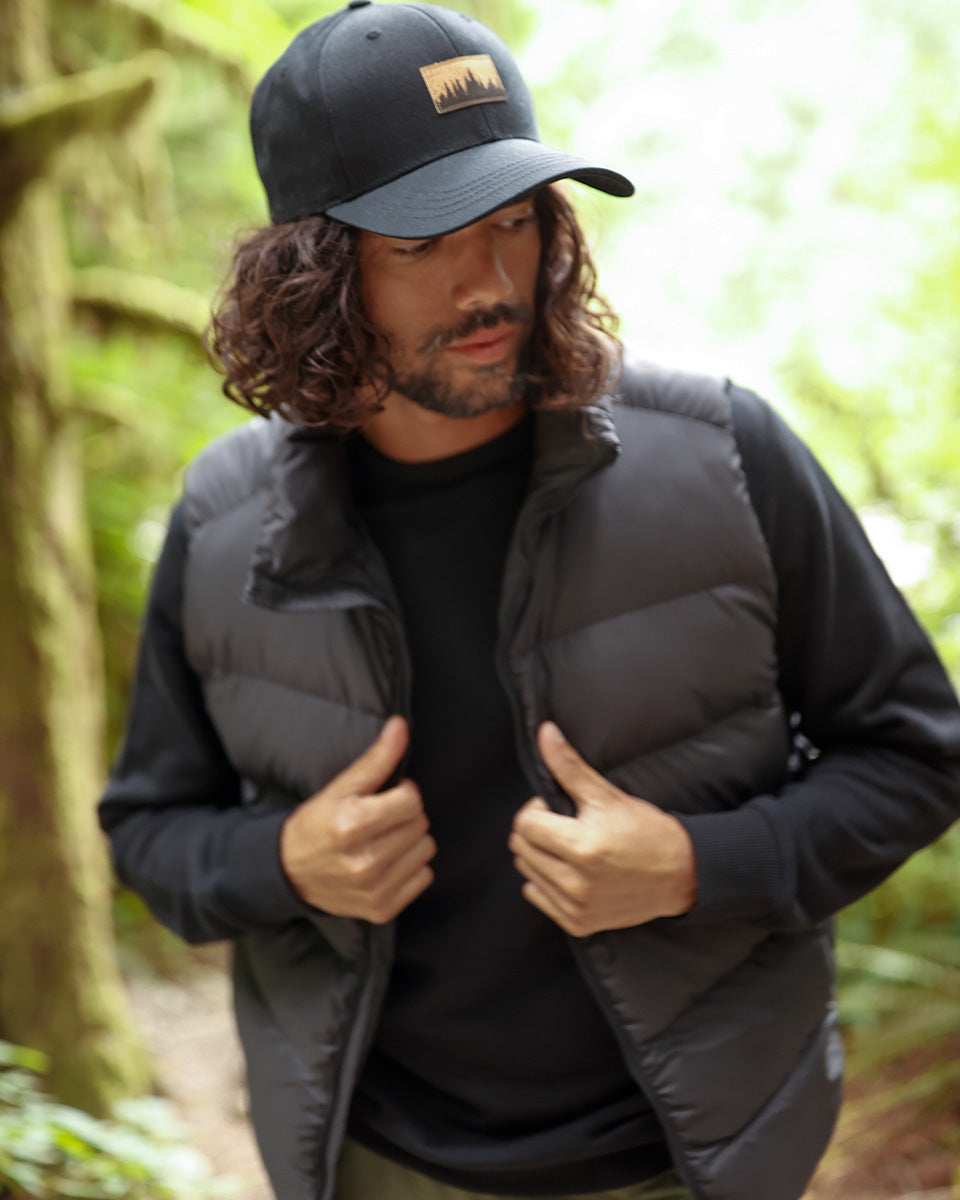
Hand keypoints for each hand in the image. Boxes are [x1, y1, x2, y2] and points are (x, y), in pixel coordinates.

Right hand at [279, 716, 434, 921]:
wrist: (289, 873)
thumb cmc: (317, 824)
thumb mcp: (341, 787)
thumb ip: (377, 757)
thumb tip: (401, 725)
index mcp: (353, 825)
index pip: (412, 801)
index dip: (402, 793)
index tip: (385, 796)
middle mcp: (365, 862)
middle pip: (420, 824)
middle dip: (405, 815)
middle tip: (380, 819)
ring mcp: (374, 889)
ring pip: (425, 849)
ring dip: (410, 840)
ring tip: (383, 839)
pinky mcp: (382, 909)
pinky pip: (423, 876)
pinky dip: (410, 867)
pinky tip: (386, 862)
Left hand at [509, 722, 697, 935]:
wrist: (681, 874)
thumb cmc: (646, 832)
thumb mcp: (607, 795)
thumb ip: (569, 766)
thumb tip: (545, 734)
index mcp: (581, 848)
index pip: (524, 824)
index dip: (537, 810)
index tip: (558, 808)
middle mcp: (576, 882)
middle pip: (521, 849)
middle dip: (538, 831)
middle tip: (567, 826)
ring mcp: (576, 907)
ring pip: (527, 872)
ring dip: (541, 855)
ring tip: (571, 847)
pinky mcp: (578, 923)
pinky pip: (537, 896)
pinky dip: (547, 881)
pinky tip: (572, 871)